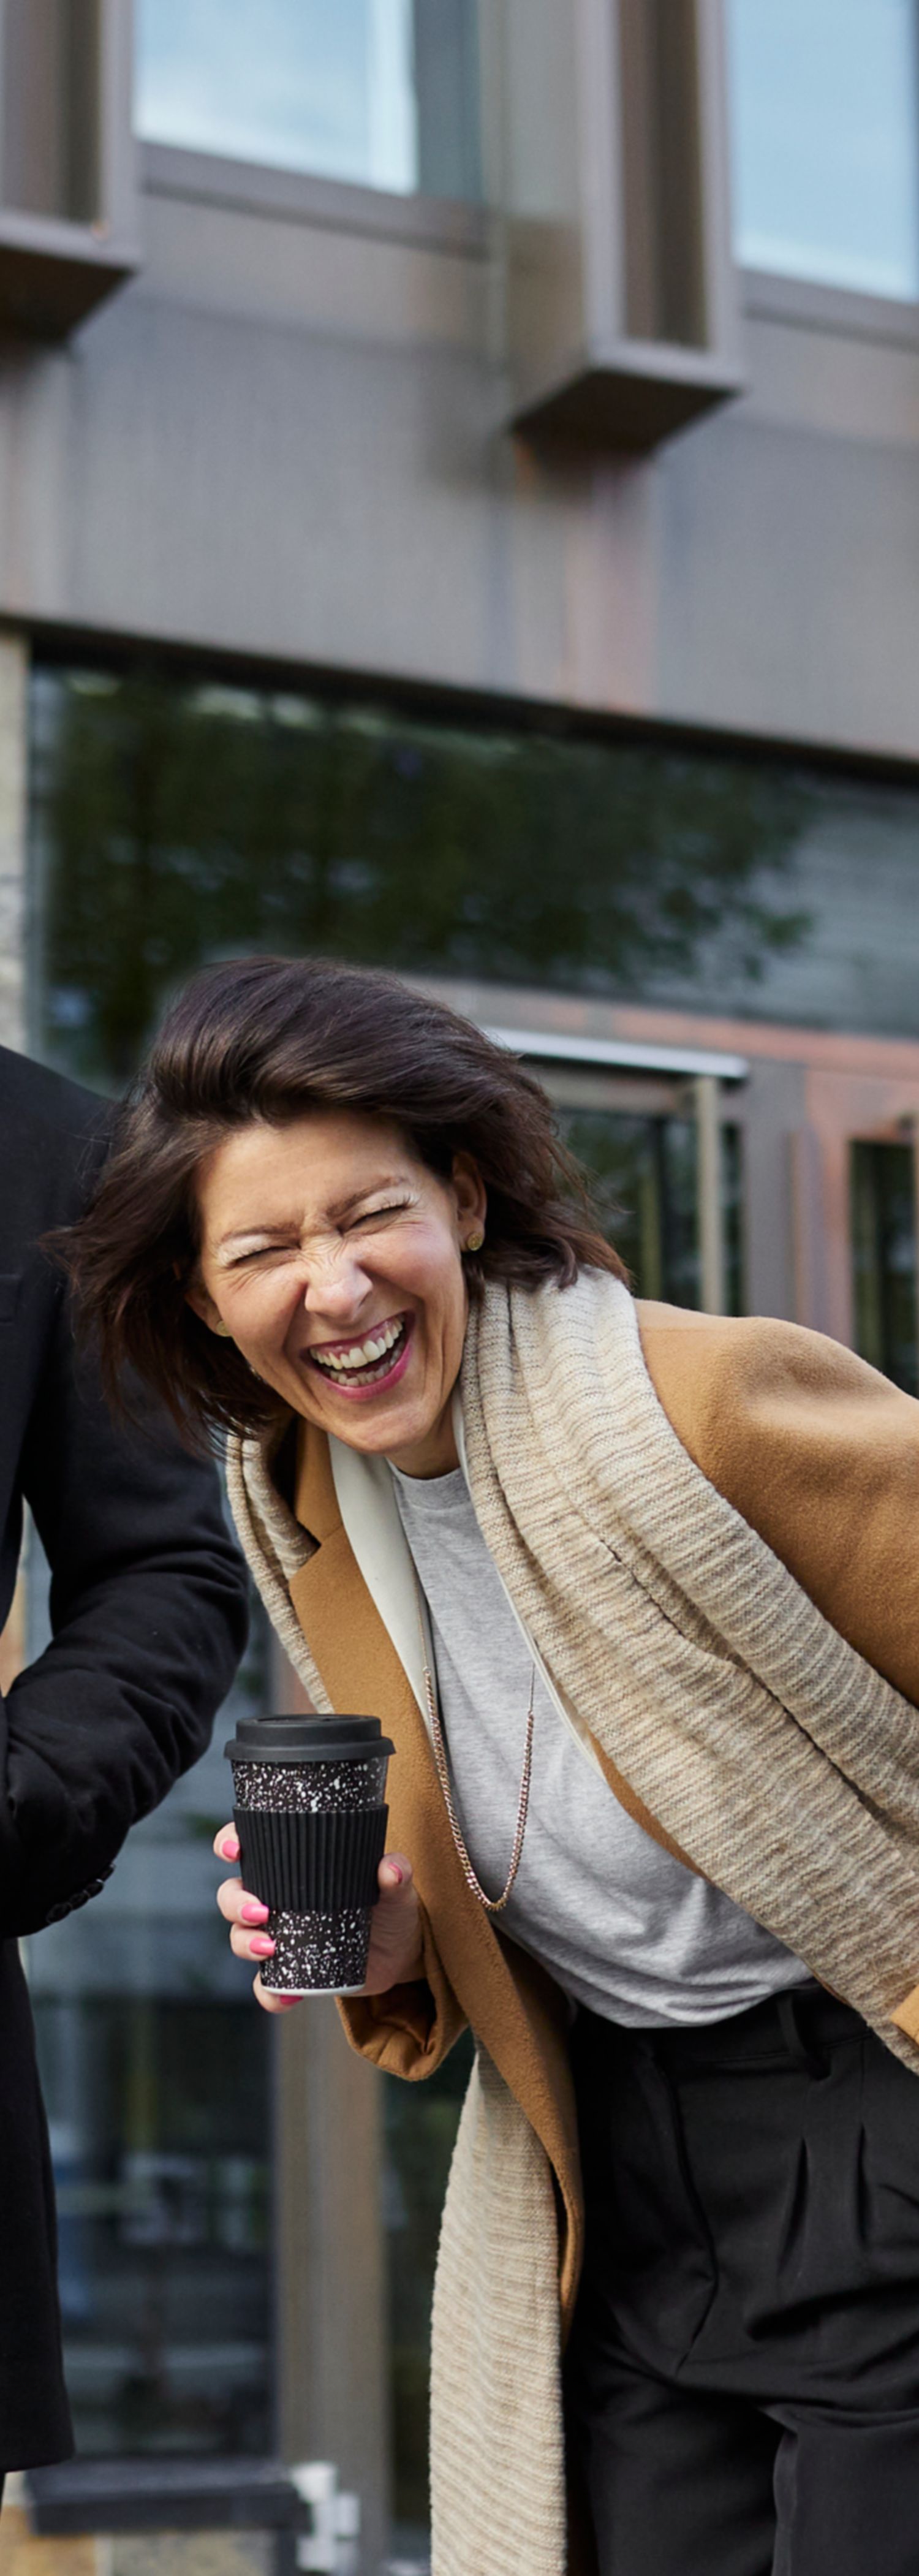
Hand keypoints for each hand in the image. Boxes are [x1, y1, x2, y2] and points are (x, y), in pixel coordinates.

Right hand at [214, 1827, 423, 2013]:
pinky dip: (269, 1994)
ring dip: (245, 1943)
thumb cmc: (389, 1907)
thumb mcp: (395, 1888)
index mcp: (293, 1867)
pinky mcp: (289, 1973)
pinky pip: (265, 1987)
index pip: (249, 1846)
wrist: (400, 1953)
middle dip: (235, 1903)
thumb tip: (390, 1869)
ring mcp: (279, 1937)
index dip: (230, 1843)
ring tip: (270, 1950)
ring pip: (239, 1937)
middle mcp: (276, 1899)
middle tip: (261, 1912)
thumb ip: (395, 1874)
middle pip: (232, 1895)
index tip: (234, 1851)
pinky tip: (290, 1997)